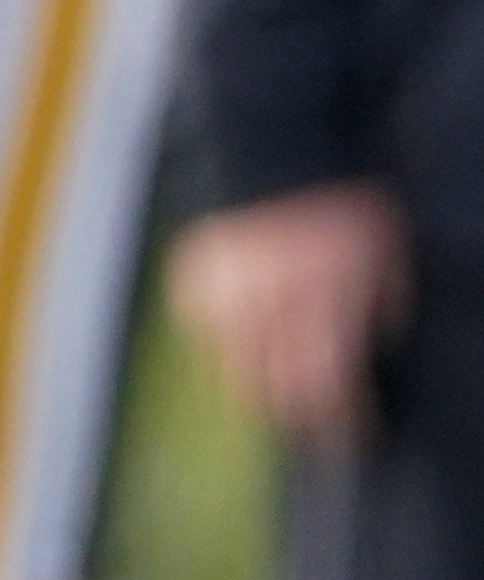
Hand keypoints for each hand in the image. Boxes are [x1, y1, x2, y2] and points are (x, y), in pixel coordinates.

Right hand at [172, 179, 412, 451]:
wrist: (280, 142)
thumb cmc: (346, 199)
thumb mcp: (386, 252)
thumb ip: (380, 307)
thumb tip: (371, 353)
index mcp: (325, 289)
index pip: (327, 378)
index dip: (340, 417)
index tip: (353, 438)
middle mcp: (270, 292)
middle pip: (278, 382)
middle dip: (301, 414)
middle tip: (314, 429)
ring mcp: (225, 282)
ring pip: (233, 365)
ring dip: (258, 389)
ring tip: (273, 404)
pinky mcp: (193, 269)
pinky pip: (202, 327)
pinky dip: (220, 340)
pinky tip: (239, 342)